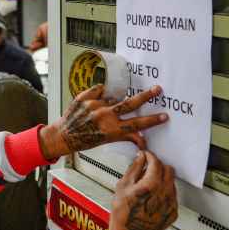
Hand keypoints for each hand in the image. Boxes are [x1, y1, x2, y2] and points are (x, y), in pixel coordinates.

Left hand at [38, 84, 167, 159]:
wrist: (64, 135)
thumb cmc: (86, 139)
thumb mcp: (108, 140)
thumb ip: (126, 136)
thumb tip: (143, 140)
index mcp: (112, 129)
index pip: (137, 124)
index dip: (152, 120)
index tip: (164, 115)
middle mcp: (104, 116)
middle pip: (130, 104)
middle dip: (146, 96)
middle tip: (157, 89)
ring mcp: (94, 105)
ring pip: (113, 97)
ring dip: (113, 101)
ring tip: (106, 107)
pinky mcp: (85, 97)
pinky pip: (99, 90)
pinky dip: (100, 93)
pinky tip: (97, 100)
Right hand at [107, 150, 177, 229]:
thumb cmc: (123, 213)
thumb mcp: (123, 186)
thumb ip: (134, 168)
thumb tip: (140, 158)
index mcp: (152, 184)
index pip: (156, 162)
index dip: (149, 156)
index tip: (145, 156)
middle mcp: (165, 193)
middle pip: (168, 169)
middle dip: (158, 166)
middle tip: (148, 168)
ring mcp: (171, 204)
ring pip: (172, 183)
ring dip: (162, 179)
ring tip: (149, 186)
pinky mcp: (173, 212)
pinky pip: (173, 196)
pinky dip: (165, 193)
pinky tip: (153, 198)